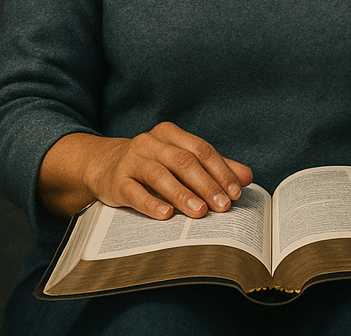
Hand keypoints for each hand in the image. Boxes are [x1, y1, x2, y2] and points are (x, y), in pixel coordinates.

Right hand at [37, 123, 252, 220]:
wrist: (103, 165)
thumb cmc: (152, 164)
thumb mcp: (180, 160)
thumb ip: (214, 167)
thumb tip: (247, 177)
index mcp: (170, 134)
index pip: (201, 150)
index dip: (221, 171)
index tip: (236, 192)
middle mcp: (150, 143)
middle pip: (184, 161)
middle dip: (207, 184)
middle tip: (223, 206)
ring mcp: (131, 160)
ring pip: (160, 175)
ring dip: (182, 194)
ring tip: (200, 212)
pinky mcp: (116, 180)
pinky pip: (134, 192)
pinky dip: (151, 203)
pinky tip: (166, 215)